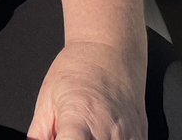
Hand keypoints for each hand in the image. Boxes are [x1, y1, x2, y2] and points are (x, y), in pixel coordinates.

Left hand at [28, 42, 145, 138]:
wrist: (110, 51)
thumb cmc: (77, 70)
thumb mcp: (47, 98)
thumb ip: (39, 133)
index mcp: (78, 119)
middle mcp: (106, 132)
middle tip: (68, 134)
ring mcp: (128, 137)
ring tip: (87, 132)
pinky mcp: (142, 138)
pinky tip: (102, 135)